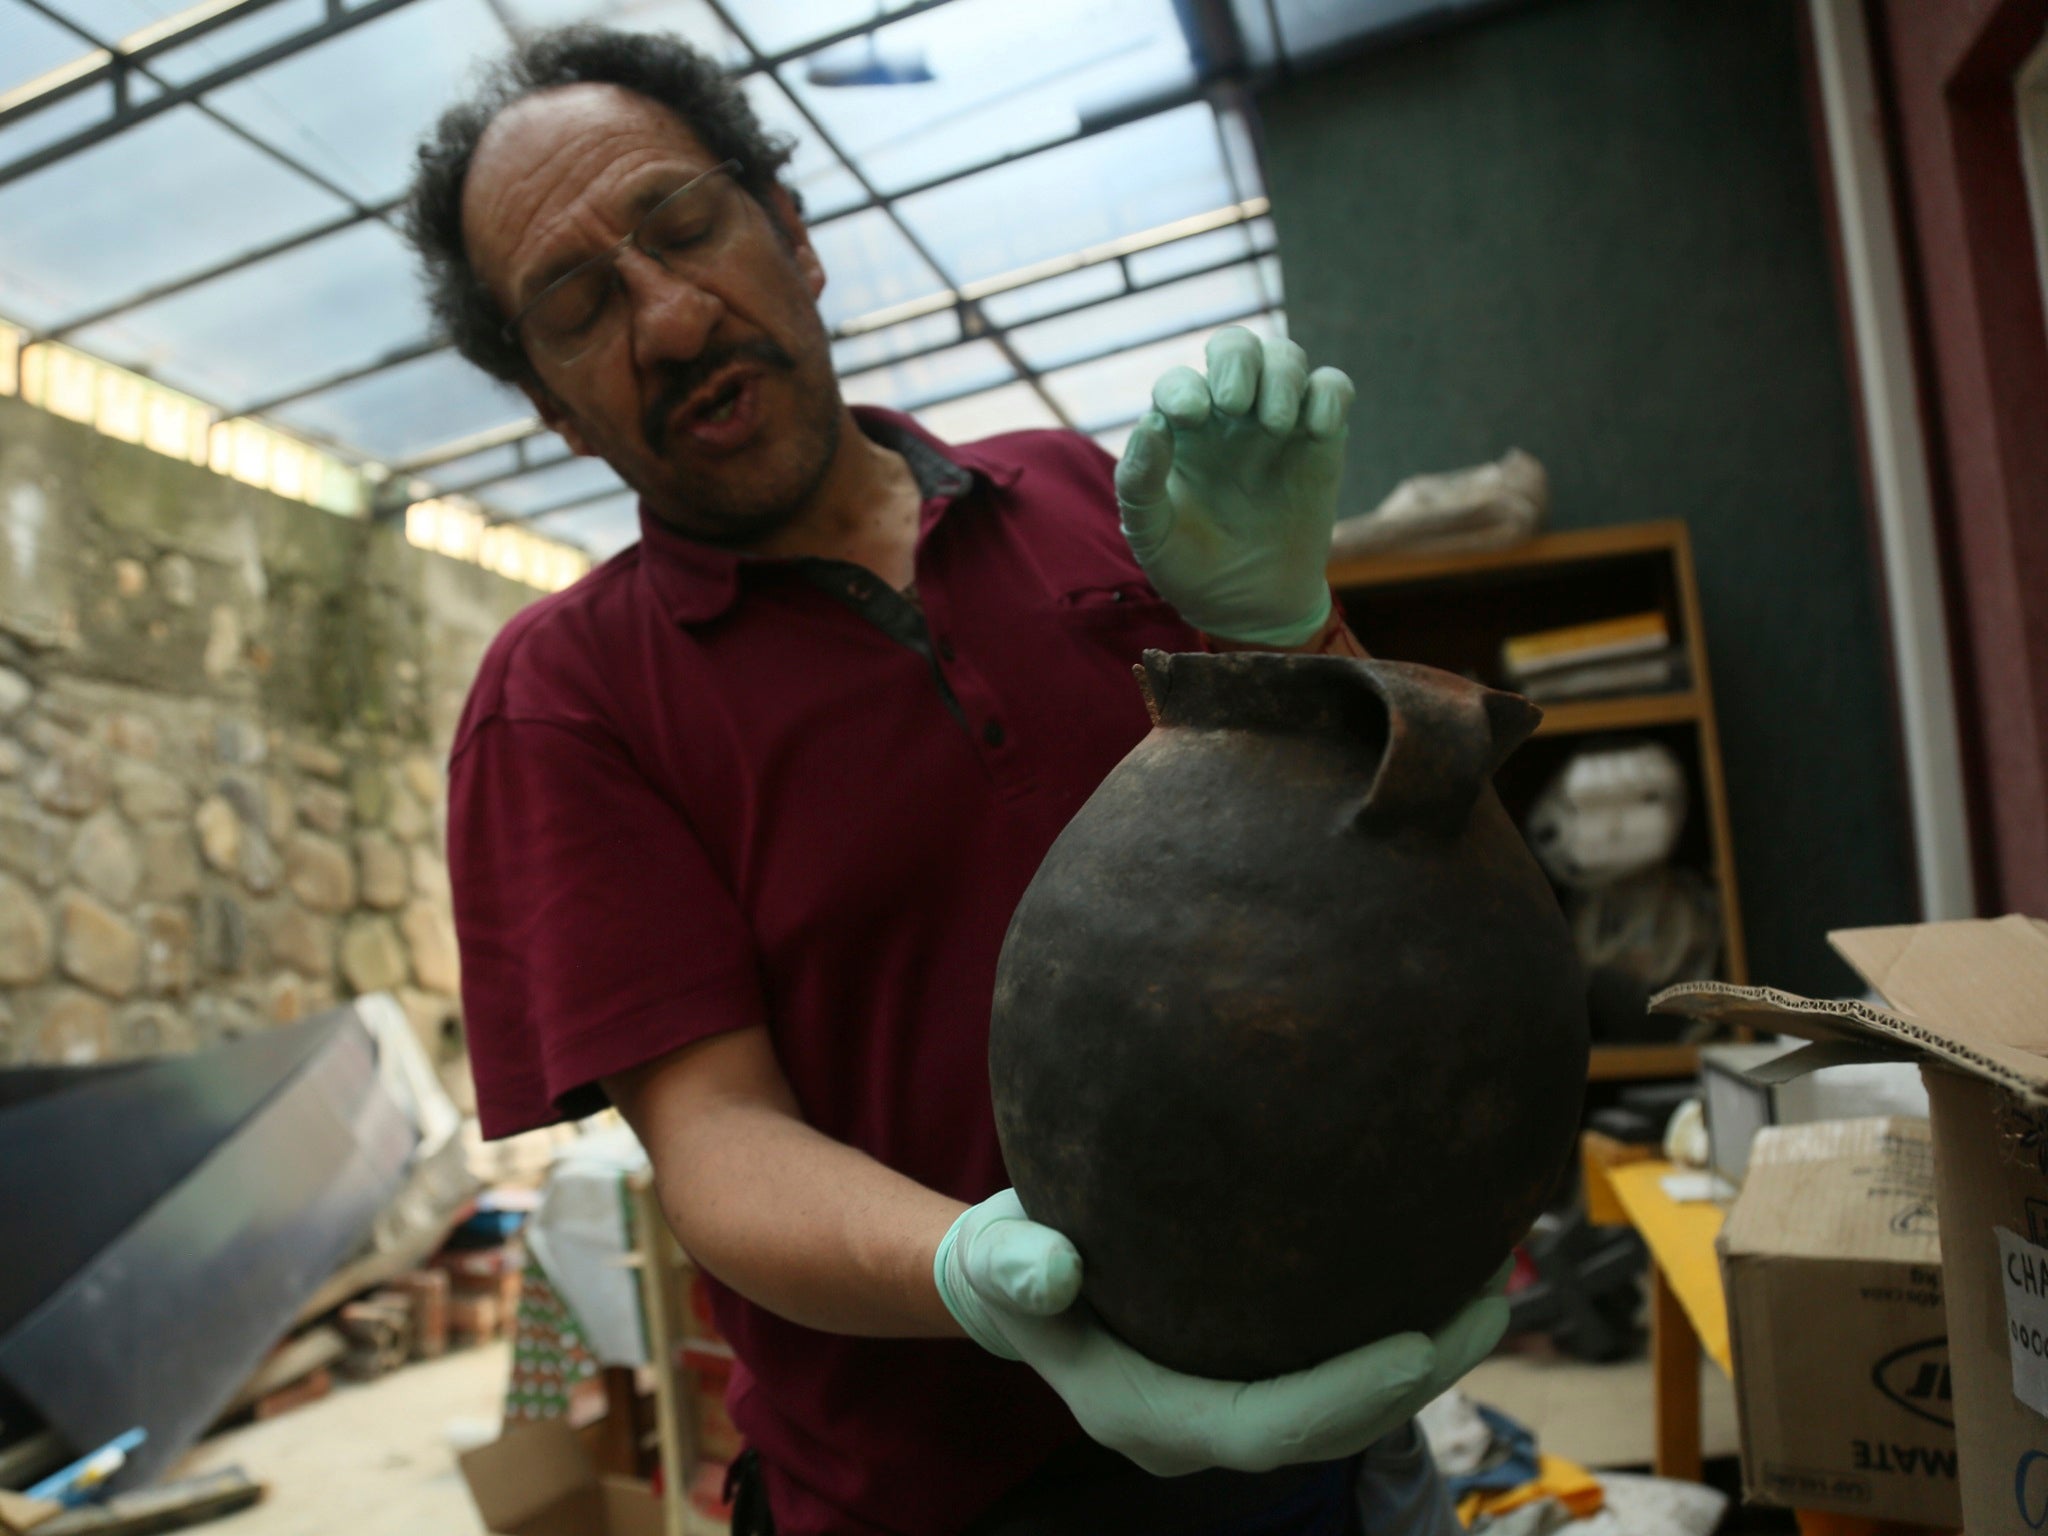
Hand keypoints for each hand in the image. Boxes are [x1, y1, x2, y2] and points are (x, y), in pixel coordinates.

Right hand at [934, 1190, 1507, 1476]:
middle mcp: (1202, 1430)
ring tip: (1492, 1288)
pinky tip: (1440, 1270)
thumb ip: (1017, 1267)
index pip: (1274, 1425)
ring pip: (1347, 1408)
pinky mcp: (1248, 1374)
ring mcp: (1228, 1408)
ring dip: (1424, 1362)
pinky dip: (1394, 1336)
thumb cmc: (1006, 1259)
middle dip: (1419, 1379)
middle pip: (1333, 1428)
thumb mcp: (998, 1258)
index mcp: (1151, 1416)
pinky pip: (1335, 1372)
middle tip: (1491, 1306)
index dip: (1354, 1393)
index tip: (1423, 1341)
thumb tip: (1055, 1267)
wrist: (1008, 1278)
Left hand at [1115, 327, 1355, 647]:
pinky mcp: (1321, 440)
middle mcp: (1229, 416)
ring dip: (1280, 377)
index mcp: (1181, 430)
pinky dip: (1329, 394)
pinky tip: (1316, 429)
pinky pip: (1333, 388)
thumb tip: (1151, 425)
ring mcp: (1278, 422)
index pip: (1179, 383)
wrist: (1250, 605)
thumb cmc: (1190, 566)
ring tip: (1272, 426)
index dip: (1182, 389)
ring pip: (1285, 358)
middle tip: (1233, 404)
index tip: (1189, 417)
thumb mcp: (1151, 534)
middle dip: (1235, 362)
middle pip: (1236, 347)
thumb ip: (1140, 481)